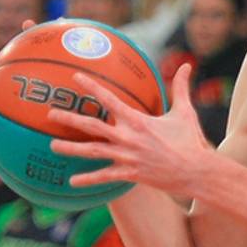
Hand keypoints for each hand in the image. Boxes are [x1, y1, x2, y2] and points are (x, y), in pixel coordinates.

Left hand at [49, 64, 211, 192]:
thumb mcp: (185, 112)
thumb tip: (188, 65)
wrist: (196, 171)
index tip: (75, 78)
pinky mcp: (130, 174)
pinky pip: (104, 177)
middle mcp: (128, 137)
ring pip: (92, 151)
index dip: (91, 87)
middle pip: (92, 125)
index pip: (109, 99)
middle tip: (51, 113)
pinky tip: (72, 182)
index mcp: (138, 120)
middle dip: (70, 118)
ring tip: (52, 145)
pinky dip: (88, 179)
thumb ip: (181, 87)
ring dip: (70, 148)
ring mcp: (127, 156)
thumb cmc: (190, 141)